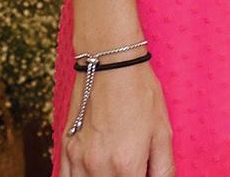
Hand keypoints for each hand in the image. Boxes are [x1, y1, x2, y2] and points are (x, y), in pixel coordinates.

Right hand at [60, 60, 172, 175]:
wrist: (110, 64)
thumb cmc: (140, 92)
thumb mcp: (163, 130)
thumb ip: (164, 166)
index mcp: (127, 164)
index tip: (144, 174)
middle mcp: (98, 167)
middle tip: (133, 169)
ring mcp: (78, 159)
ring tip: (116, 169)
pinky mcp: (65, 149)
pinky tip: (94, 172)